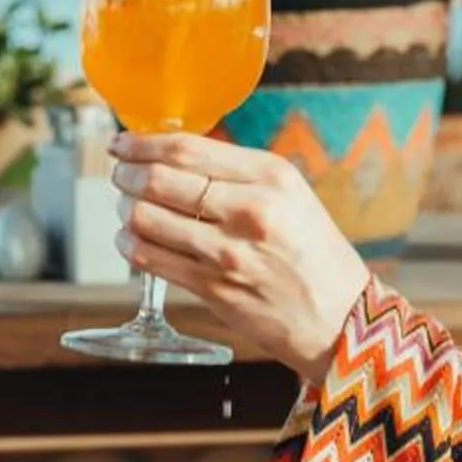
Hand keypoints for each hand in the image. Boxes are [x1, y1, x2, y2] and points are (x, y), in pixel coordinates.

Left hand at [111, 132, 370, 378]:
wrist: (341, 318)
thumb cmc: (314, 254)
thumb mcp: (291, 195)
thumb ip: (238, 173)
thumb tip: (173, 155)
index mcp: (271, 176)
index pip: (186, 148)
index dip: (142, 143)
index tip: (123, 143)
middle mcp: (250, 210)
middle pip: (159, 179)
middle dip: (126, 174)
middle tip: (120, 175)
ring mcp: (229, 253)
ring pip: (146, 218)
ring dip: (124, 210)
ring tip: (126, 208)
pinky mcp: (214, 289)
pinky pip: (150, 259)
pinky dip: (129, 244)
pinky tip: (130, 239)